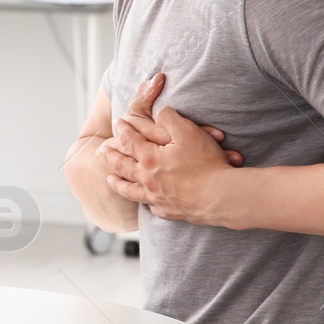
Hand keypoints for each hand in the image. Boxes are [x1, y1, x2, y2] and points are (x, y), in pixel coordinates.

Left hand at [99, 74, 242, 224]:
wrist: (221, 196)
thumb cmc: (205, 163)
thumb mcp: (188, 131)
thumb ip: (169, 118)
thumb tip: (159, 112)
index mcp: (149, 159)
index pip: (130, 140)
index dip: (123, 129)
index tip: (117, 122)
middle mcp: (148, 180)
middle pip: (123, 166)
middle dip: (112, 156)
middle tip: (103, 150)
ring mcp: (157, 198)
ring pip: (130, 191)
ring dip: (118, 183)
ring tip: (110, 179)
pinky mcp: (170, 211)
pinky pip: (153, 208)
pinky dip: (147, 203)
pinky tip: (147, 203)